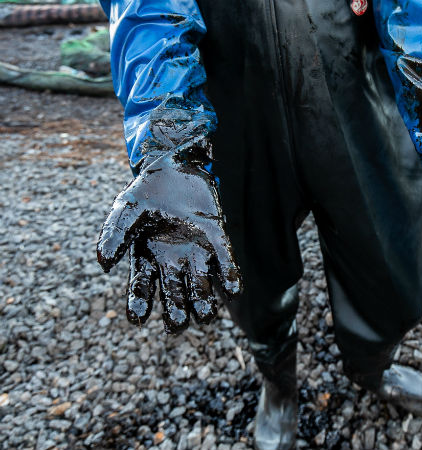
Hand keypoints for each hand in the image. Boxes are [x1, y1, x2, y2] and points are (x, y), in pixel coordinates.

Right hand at [97, 150, 241, 332]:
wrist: (175, 167)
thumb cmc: (148, 191)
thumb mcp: (126, 208)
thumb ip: (115, 234)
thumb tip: (104, 264)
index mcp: (147, 258)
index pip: (141, 288)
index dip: (139, 304)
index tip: (137, 319)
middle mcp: (171, 262)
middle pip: (174, 295)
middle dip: (177, 312)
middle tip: (177, 325)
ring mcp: (196, 253)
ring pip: (201, 286)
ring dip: (204, 302)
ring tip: (206, 315)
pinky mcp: (217, 240)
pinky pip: (225, 263)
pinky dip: (230, 277)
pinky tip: (232, 290)